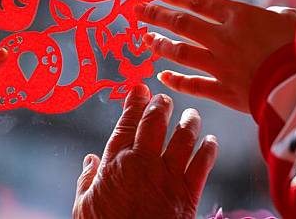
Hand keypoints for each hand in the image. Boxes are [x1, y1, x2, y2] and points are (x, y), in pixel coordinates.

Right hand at [73, 84, 217, 218]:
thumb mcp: (84, 205)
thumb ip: (86, 180)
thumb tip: (88, 161)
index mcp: (116, 163)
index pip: (126, 124)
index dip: (134, 103)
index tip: (139, 89)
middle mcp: (143, 163)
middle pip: (155, 123)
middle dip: (161, 106)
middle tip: (164, 98)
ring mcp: (167, 177)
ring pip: (182, 138)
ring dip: (189, 122)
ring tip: (191, 115)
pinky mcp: (187, 194)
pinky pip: (202, 164)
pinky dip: (208, 149)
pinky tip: (211, 141)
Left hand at [135, 0, 295, 112]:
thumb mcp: (291, 19)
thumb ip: (272, 14)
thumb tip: (269, 13)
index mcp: (239, 17)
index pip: (198, 1)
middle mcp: (222, 38)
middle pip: (181, 23)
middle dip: (157, 14)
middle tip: (139, 8)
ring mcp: (219, 65)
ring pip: (180, 52)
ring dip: (160, 44)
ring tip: (145, 38)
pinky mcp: (223, 91)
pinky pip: (192, 84)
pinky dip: (176, 81)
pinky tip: (162, 77)